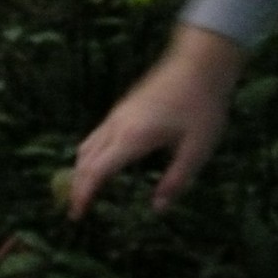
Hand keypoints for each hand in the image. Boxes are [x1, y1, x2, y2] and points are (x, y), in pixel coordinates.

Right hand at [69, 25, 246, 218]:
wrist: (199, 62)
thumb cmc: (201, 106)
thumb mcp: (197, 149)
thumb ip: (176, 180)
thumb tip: (158, 208)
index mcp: (132, 138)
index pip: (96, 172)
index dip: (83, 195)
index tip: (76, 214)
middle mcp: (117, 126)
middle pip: (84, 160)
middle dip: (77, 186)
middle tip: (77, 210)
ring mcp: (117, 115)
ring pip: (87, 146)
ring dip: (81, 170)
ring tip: (85, 190)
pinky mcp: (123, 108)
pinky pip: (96, 136)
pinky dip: (90, 156)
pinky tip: (102, 164)